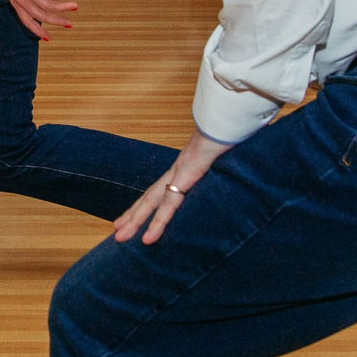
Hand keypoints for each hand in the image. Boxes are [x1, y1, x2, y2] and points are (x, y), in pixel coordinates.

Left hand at [1, 0, 77, 39]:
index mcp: (16, 3)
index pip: (28, 21)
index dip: (38, 31)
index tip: (48, 38)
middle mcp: (21, 0)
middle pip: (42, 16)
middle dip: (57, 21)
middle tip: (70, 24)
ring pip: (48, 5)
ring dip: (63, 8)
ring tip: (74, 7)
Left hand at [115, 130, 230, 244]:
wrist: (231, 117)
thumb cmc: (232, 132)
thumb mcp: (227, 156)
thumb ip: (225, 163)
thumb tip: (239, 172)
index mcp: (186, 166)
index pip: (162, 187)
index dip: (147, 202)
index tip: (135, 214)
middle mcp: (178, 169)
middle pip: (150, 196)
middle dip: (133, 214)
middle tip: (117, 230)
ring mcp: (180, 171)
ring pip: (152, 201)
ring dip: (136, 220)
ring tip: (120, 236)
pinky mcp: (186, 175)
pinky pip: (170, 204)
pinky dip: (158, 222)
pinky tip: (148, 239)